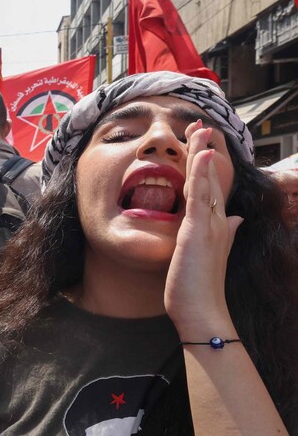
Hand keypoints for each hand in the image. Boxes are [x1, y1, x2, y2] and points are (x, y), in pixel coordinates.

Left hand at [165, 122, 242, 336]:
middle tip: (200, 125)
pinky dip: (202, 174)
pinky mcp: (199, 230)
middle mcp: (218, 220)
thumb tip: (237, 219)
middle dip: (204, 150)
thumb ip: (225, 233)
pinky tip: (202, 154)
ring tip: (200, 129)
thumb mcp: (211, 253)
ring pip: (206, 181)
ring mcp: (210, 224)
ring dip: (202, 153)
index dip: (205, 164)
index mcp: (217, 224)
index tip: (201, 142)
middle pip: (210, 178)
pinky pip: (200, 196)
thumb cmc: (200, 285)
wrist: (202, 310)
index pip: (210, 187)